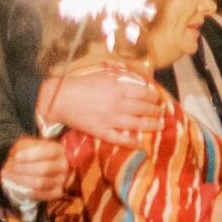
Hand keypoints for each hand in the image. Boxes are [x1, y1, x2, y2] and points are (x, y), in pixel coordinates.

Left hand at [0, 137, 67, 202]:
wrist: (37, 168)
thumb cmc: (31, 155)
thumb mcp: (26, 145)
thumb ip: (22, 147)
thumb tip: (17, 157)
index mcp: (58, 151)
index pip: (47, 152)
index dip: (30, 155)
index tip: (16, 156)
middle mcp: (63, 165)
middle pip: (44, 169)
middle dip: (23, 169)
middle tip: (8, 167)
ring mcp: (61, 180)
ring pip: (40, 183)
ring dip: (21, 180)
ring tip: (8, 176)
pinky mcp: (57, 193)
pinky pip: (42, 195)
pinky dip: (28, 192)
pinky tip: (19, 187)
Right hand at [39, 64, 163, 146]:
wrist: (59, 99)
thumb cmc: (80, 85)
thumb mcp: (103, 77)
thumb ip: (120, 80)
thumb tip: (137, 82)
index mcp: (118, 89)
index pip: (144, 94)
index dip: (154, 97)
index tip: (158, 99)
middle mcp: (117, 104)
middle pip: (144, 109)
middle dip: (156, 111)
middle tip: (162, 113)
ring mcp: (110, 119)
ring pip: (137, 124)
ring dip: (151, 126)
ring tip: (159, 126)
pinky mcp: (101, 131)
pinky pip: (119, 139)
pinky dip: (131, 143)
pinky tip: (141, 144)